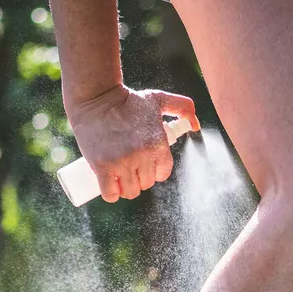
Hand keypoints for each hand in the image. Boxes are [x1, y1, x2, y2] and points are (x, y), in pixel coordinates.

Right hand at [65, 85, 200, 201]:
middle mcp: (142, 155)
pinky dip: (111, 194)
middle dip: (140, 179)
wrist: (97, 97)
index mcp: (158, 144)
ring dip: (126, 189)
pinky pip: (110, 193)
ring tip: (120, 178)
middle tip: (130, 168)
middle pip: (146, 184)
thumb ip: (183, 107)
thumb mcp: (159, 100)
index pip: (163, 174)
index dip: (155, 172)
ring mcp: (121, 162)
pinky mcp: (102, 166)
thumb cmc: (128, 100)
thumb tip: (195, 126)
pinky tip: (110, 187)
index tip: (145, 165)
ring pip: (130, 191)